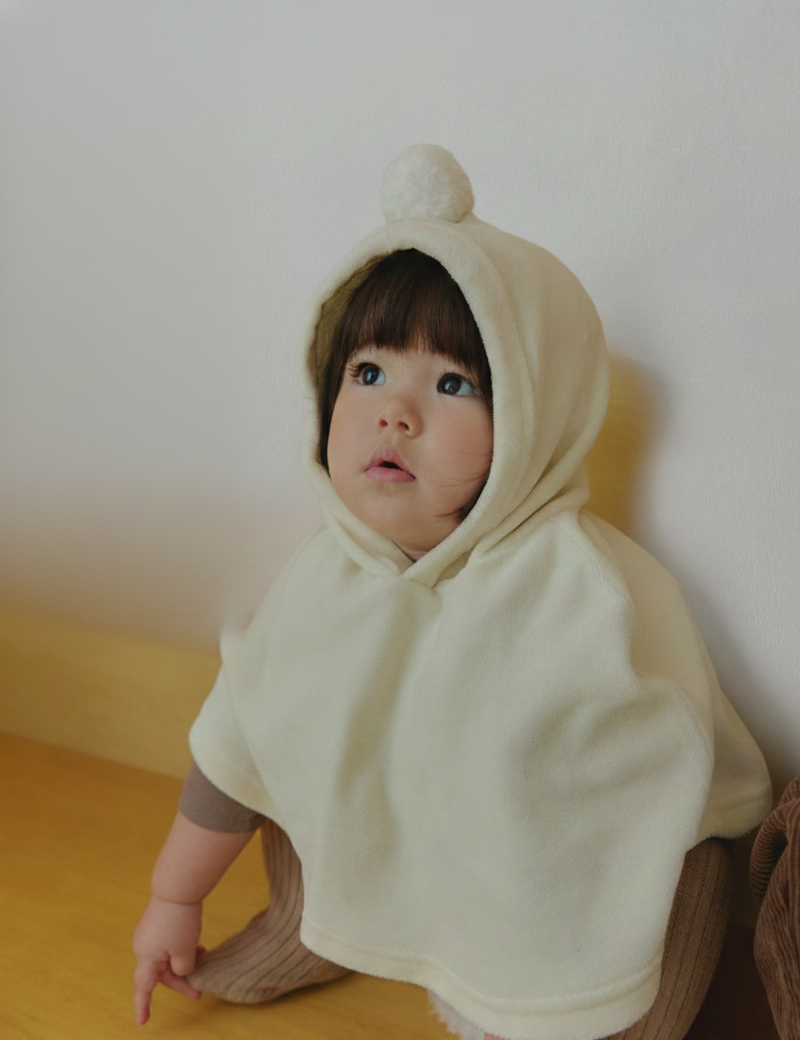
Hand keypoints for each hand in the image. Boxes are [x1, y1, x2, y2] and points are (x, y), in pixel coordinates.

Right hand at [133, 894, 202, 1024]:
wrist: (178, 887)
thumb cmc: (180, 922)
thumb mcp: (184, 952)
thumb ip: (182, 968)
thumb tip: (180, 968)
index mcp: (146, 957)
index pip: (143, 988)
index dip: (143, 1005)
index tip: (143, 1021)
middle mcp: (144, 947)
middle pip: (161, 973)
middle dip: (180, 981)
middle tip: (199, 990)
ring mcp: (150, 933)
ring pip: (167, 957)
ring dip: (183, 963)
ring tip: (202, 959)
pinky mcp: (158, 922)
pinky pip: (168, 944)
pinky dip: (180, 950)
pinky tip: (197, 945)